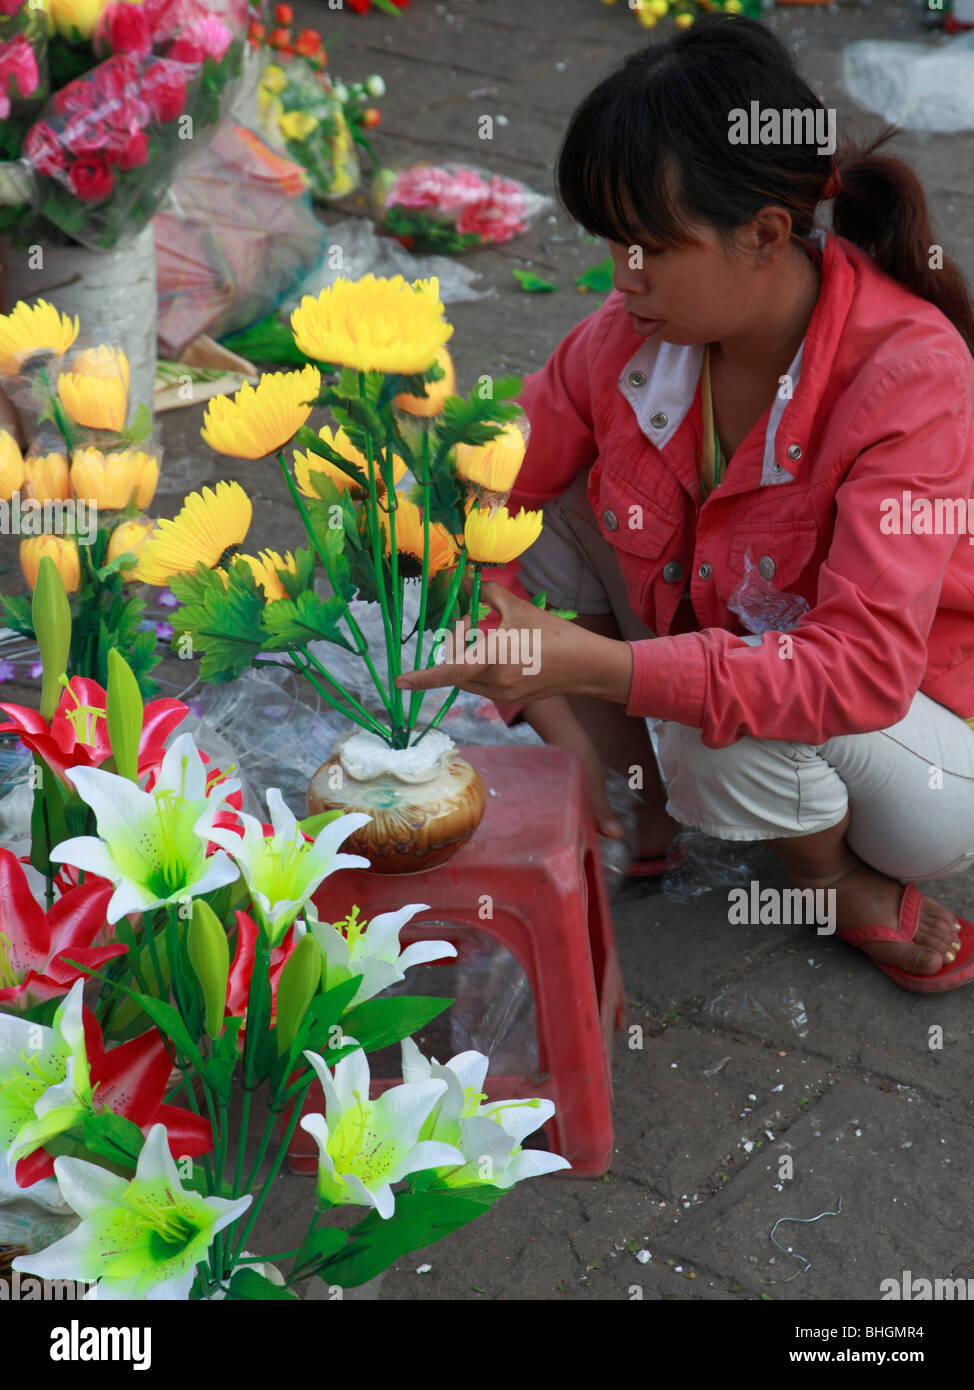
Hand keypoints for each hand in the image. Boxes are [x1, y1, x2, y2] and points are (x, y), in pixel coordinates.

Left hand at [394, 580, 633, 706]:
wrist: (586, 666)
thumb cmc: (555, 634)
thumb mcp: (519, 609)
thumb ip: (488, 595)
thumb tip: (466, 583)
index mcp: (496, 658)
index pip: (451, 670)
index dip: (423, 677)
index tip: (400, 681)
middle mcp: (495, 681)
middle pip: (456, 669)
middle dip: (453, 646)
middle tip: (468, 620)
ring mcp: (503, 694)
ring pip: (467, 678)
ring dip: (465, 657)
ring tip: (483, 631)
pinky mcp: (510, 699)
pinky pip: (481, 684)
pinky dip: (478, 666)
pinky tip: (496, 648)